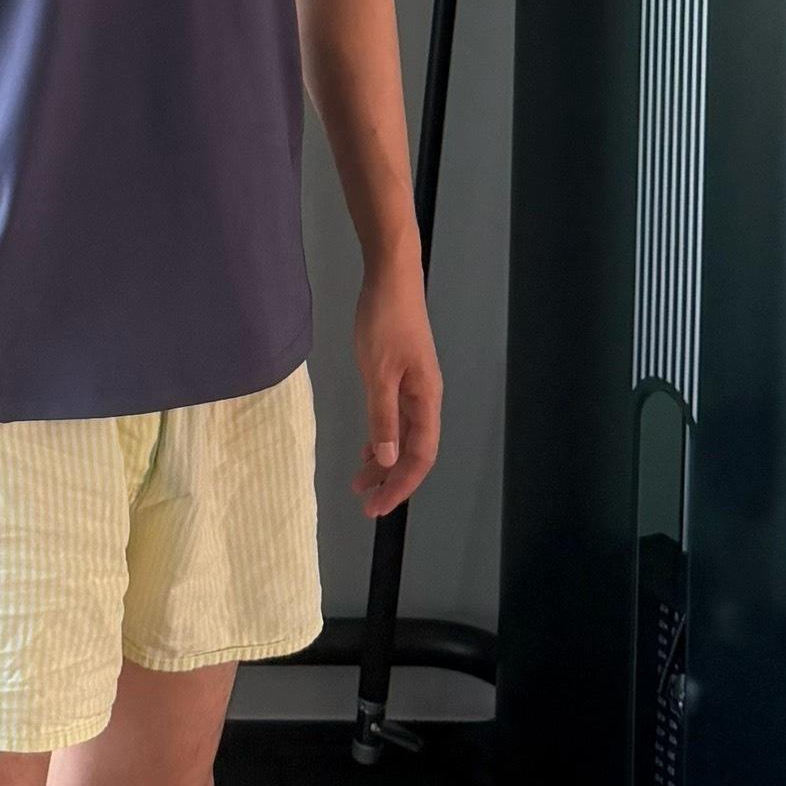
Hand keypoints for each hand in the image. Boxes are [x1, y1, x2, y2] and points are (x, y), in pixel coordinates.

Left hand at [352, 265, 440, 515]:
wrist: (391, 277)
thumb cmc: (384, 322)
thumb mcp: (378, 372)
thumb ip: (382, 416)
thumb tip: (387, 460)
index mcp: (426, 400)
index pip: (420, 456)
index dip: (401, 485)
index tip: (377, 507)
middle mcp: (425, 398)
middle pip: (414, 451)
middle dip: (391, 480)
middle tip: (364, 503)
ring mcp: (414, 387)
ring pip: (403, 436)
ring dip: (383, 461)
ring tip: (359, 481)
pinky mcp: (402, 375)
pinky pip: (396, 419)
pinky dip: (382, 436)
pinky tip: (368, 446)